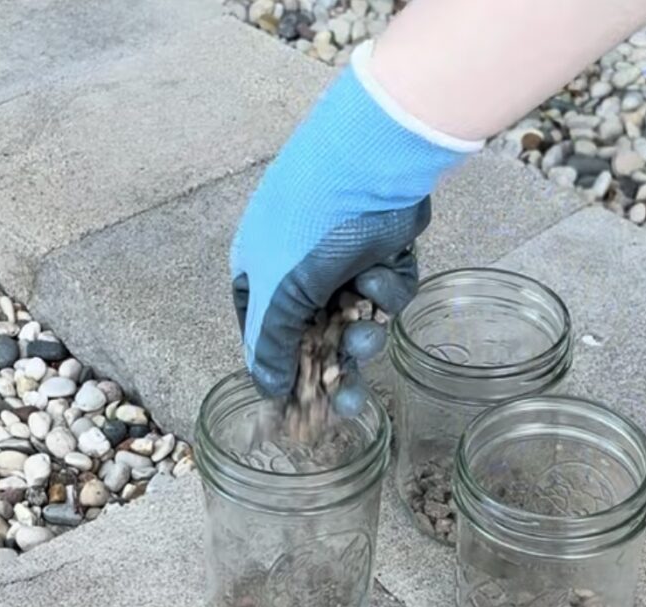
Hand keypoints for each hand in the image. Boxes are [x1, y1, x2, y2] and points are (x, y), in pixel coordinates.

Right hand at [231, 42, 472, 410]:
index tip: (305, 407)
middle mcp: (297, 266)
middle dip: (334, 365)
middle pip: (316, 335)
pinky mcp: (381, 248)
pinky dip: (386, 287)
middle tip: (352, 404)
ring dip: (363, 329)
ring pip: (355, 316)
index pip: (265, 335)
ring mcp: (341, 256)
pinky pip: (384, 290)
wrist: (372, 161)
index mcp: (259, 272)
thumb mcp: (280, 293)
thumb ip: (270, 346)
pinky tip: (382, 270)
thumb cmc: (310, 222)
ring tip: (370, 331)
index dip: (285, 370)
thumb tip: (266, 389)